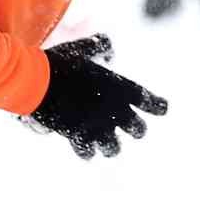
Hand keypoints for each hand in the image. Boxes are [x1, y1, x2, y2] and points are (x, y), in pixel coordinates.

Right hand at [28, 34, 166, 158]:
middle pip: (138, 130)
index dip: (158, 106)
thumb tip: (109, 48)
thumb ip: (98, 46)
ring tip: (110, 145)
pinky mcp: (77, 137)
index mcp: (119, 87)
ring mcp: (96, 126)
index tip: (162, 108)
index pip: (149, 101)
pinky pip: (88, 152)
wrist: (37, 82)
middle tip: (133, 128)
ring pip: (114, 148)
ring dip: (112, 146)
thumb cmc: (60, 62)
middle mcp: (113, 110)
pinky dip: (88, 151)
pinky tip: (87, 150)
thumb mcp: (82, 48)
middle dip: (136, 129)